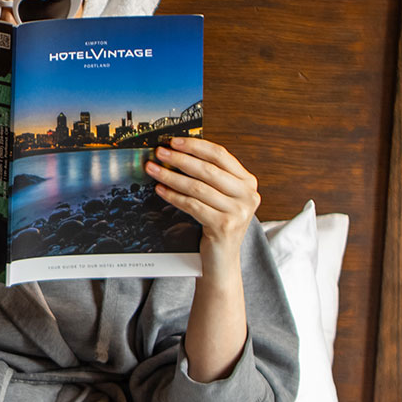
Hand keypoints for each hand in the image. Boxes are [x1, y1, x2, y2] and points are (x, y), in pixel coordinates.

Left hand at [143, 136, 259, 284]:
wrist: (222, 260)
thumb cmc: (218, 223)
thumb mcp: (220, 197)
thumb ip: (209, 176)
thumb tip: (177, 152)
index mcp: (248, 182)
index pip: (221, 155)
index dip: (195, 146)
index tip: (174, 141)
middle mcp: (248, 195)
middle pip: (208, 170)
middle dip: (180, 159)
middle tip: (159, 152)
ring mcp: (238, 212)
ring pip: (197, 187)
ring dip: (171, 176)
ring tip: (153, 169)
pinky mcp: (224, 226)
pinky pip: (192, 205)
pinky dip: (173, 196)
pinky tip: (160, 190)